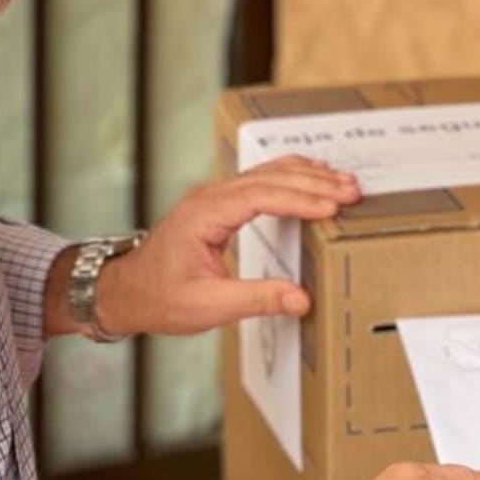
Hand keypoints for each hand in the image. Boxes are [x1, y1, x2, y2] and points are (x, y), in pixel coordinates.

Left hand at [96, 155, 360, 335]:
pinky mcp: (219, 204)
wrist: (128, 291)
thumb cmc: (159, 297)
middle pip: (268, 178)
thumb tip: (300, 299)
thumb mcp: (208, 305)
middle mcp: (208, 198)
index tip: (331, 207)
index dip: (298, 199)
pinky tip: (311, 177)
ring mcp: (213, 197)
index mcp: (203, 215)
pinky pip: (260, 180)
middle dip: (313, 182)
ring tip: (343, 181)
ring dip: (306, 175)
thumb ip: (256, 299)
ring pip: (266, 173)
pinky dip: (290, 177)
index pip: (259, 196)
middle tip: (351, 190)